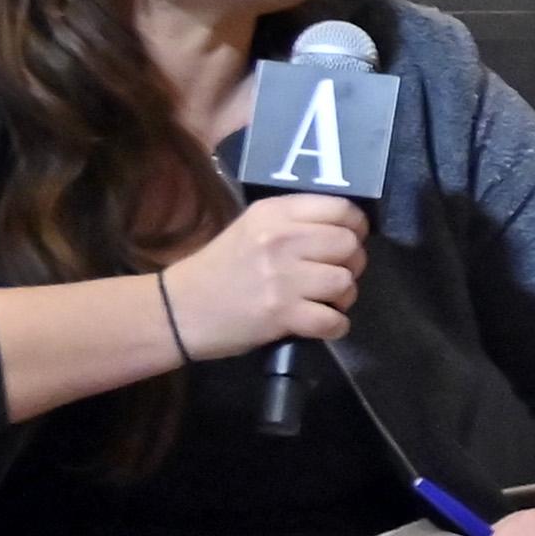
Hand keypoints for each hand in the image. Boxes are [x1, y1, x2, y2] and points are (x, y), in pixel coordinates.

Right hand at [164, 195, 360, 360]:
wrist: (178, 310)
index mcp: (274, 213)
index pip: (342, 208)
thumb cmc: (220, 269)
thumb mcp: (252, 228)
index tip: (348, 242)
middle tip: (333, 276)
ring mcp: (282, 277)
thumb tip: (346, 230)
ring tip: (323, 301)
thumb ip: (295, 223)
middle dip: (352, 265)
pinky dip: (333, 326)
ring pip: (346, 283)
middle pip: (349, 246)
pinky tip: (318, 324)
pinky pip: (334, 320)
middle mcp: (280, 239)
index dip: (356, 228)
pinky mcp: (281, 314)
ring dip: (342, 298)